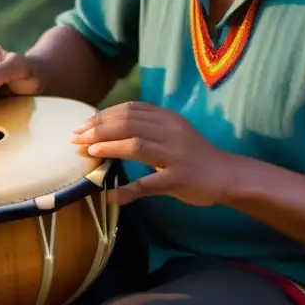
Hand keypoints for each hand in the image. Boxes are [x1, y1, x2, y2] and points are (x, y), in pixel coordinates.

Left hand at [71, 102, 232, 206]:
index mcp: (168, 118)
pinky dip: (127, 191)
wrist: (227, 174)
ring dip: (108, 147)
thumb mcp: (173, 132)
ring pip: (136, 145)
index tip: (84, 125)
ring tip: (88, 152)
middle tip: (77, 138)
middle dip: (99, 129)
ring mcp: (175, 155)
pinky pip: (148, 185)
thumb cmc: (194, 154)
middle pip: (129, 123)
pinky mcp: (178, 179)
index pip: (130, 109)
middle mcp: (171, 132)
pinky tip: (110, 195)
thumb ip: (147, 128)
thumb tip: (109, 129)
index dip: (104, 115)